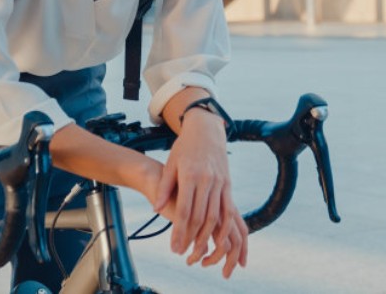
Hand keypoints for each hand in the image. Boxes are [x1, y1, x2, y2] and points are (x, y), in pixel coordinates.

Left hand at [152, 110, 247, 277]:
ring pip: (216, 216)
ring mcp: (220, 183)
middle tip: (183, 254)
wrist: (206, 130)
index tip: (174, 247)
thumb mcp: (171, 164)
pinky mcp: (227, 184)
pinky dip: (225, 227)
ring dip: (208, 238)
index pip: (185, 210)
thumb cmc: (184, 148)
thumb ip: (165, 187)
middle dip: (192, 239)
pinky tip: (219, 240)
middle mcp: (207, 180)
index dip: (180, 231)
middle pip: (201, 217)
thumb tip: (156, 208)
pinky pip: (228, 210)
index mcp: (190, 175)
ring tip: (199, 253)